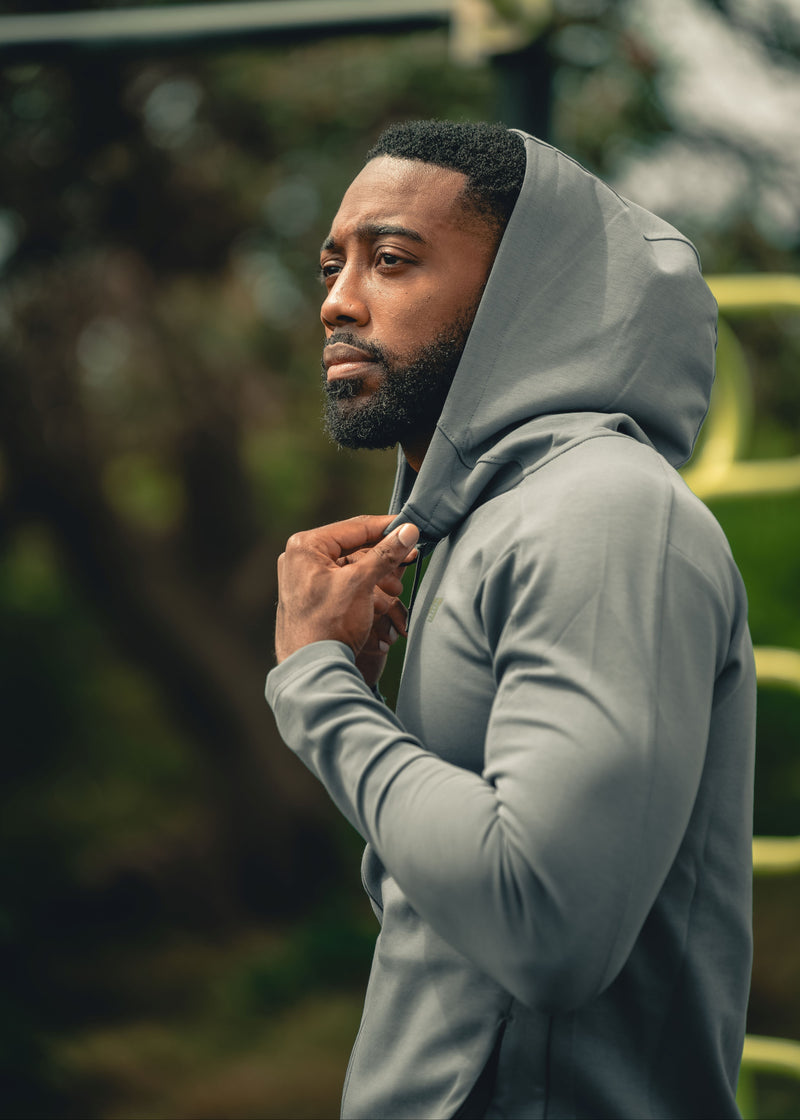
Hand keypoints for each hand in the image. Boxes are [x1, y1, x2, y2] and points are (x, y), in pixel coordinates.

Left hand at [275, 514, 419, 667]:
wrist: (312, 671)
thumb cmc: (329, 625)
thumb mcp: (361, 583)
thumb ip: (386, 554)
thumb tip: (408, 531)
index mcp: (306, 546)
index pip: (355, 527)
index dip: (387, 527)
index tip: (412, 529)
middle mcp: (301, 558)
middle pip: (355, 547)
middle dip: (384, 558)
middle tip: (410, 559)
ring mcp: (306, 578)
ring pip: (353, 567)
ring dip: (379, 576)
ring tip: (396, 590)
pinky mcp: (314, 597)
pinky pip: (346, 584)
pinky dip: (367, 590)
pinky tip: (384, 602)